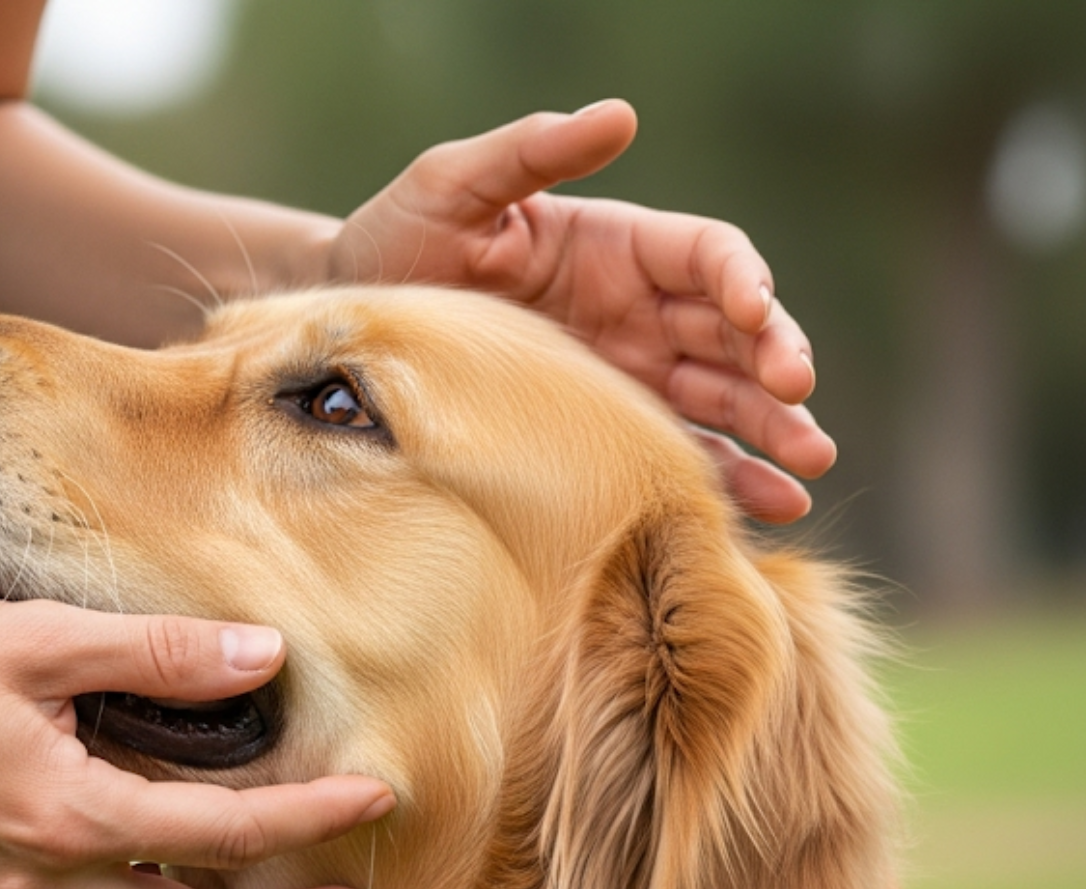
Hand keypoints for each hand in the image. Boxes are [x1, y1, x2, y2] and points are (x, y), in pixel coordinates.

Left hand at [328, 100, 835, 523]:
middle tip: (798, 399)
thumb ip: (530, 152)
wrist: (348, 327)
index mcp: (614, 245)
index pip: (706, 254)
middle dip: (775, 363)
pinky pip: (677, 452)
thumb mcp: (452, 187)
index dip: (741, 278)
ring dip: (771, 429)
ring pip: (721, 399)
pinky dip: (727, 477)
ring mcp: (625, 375)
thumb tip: (619, 114)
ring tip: (810, 466)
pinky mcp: (602, 430)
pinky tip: (773, 505)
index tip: (752, 308)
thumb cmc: (397, 240)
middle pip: (732, 332)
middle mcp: (635, 309)